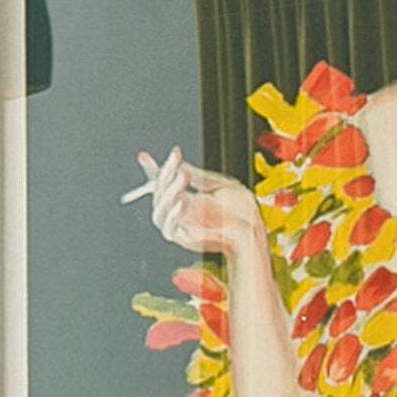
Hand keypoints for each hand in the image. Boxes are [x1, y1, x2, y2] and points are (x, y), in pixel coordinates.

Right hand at [127, 147, 267, 261]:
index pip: (162, 182)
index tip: (143, 157)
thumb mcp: (222, 186)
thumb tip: (180, 165)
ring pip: (159, 210)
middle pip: (158, 193)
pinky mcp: (184, 239)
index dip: (151, 170)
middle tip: (177, 159)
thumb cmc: (242, 212)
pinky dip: (172, 215)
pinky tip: (182, 201)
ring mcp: (180, 225)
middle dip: (165, 174)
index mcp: (186, 197)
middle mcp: (179, 211)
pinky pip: (169, 229)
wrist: (253, 232)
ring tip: (184, 175)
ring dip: (169, 191)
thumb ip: (201, 177)